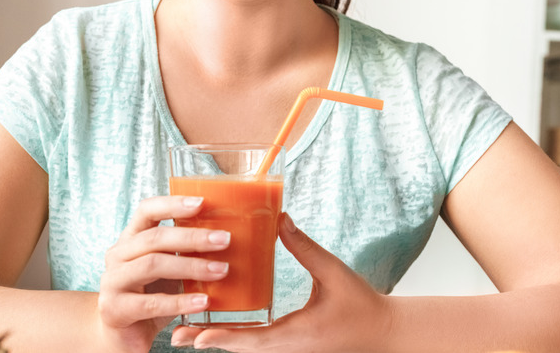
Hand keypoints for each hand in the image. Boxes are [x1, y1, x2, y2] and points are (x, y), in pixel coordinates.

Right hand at [95, 195, 230, 351]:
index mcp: (130, 238)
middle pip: (154, 238)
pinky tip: (203, 302)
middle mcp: (118, 254)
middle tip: (225, 240)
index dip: (173, 204)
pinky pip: (151, 303)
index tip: (202, 203)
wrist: (122, 336)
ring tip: (221, 271)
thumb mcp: (169, 269)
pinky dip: (180, 301)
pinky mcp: (114, 309)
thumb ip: (185, 252)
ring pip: (152, 265)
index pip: (147, 210)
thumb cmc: (152, 296)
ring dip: (191, 266)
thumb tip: (227, 236)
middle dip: (193, 237)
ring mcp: (112, 281)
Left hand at [171, 213, 391, 351]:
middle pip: (240, 348)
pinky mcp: (292, 344)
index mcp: (296, 336)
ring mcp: (289, 348)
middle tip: (175, 336)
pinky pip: (258, 343)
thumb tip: (279, 219)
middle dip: (208, 340)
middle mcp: (287, 347)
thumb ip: (305, 248)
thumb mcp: (333, 273)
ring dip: (219, 339)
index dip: (222, 338)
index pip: (253, 341)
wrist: (384, 333)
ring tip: (187, 330)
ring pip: (247, 347)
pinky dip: (236, 336)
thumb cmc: (363, 306)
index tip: (195, 336)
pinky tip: (221, 324)